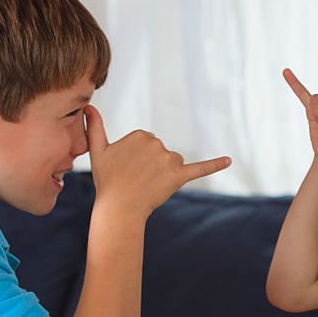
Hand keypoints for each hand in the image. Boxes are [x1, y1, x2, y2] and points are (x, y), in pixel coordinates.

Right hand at [83, 105, 231, 218]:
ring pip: (175, 163)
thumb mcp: (98, 152)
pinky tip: (229, 160)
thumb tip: (88, 108)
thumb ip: (95, 128)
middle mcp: (156, 143)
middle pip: (163, 153)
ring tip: (149, 187)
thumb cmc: (107, 181)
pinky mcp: (179, 176)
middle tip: (137, 181)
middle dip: (153, 167)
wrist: (118, 208)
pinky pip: (200, 168)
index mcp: (141, 134)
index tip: (128, 171)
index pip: (148, 145)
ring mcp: (168, 159)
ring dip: (166, 175)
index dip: (140, 161)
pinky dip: (215, 165)